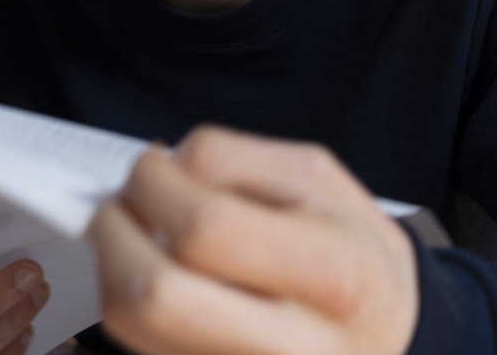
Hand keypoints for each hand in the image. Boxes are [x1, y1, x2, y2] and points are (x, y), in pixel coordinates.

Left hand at [88, 126, 418, 354]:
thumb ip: (236, 160)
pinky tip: (151, 274)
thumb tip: (160, 170)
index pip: (208, 228)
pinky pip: (142, 346)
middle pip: (157, 296)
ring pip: (134, 329)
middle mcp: (296, 348)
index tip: (149, 165)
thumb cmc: (348, 250)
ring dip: (111, 267)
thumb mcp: (318, 179)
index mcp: (332, 273)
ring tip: (132, 235)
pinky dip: (127, 303)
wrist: (385, 332)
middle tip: (118, 203)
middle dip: (114, 232)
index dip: (157, 185)